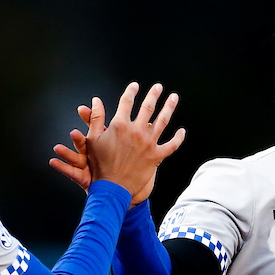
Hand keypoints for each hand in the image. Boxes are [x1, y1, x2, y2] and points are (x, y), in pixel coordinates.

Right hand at [52, 82, 184, 204]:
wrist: (112, 188)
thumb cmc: (100, 165)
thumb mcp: (92, 139)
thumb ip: (95, 118)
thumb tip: (96, 100)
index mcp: (120, 125)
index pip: (127, 102)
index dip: (131, 92)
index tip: (135, 86)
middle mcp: (136, 131)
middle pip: (148, 107)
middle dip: (154, 95)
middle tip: (158, 87)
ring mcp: (148, 143)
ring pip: (163, 121)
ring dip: (169, 107)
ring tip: (174, 98)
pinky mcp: (157, 156)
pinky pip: (171, 145)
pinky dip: (178, 138)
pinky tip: (182, 131)